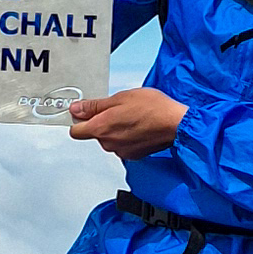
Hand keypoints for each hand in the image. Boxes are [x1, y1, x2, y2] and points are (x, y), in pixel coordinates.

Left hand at [69, 87, 187, 158]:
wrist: (176, 124)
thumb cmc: (152, 108)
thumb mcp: (120, 98)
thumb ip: (95, 106)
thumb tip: (76, 109)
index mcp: (101, 129)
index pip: (75, 131)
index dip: (79, 120)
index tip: (86, 112)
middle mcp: (109, 144)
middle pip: (94, 134)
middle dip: (101, 123)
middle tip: (118, 109)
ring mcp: (121, 151)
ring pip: (110, 140)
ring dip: (115, 130)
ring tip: (132, 117)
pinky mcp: (133, 155)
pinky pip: (122, 145)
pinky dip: (127, 137)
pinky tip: (138, 126)